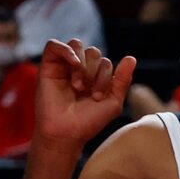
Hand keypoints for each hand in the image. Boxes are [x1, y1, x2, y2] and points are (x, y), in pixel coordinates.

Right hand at [34, 38, 135, 154]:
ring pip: (76, 44)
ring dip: (82, 65)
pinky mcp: (47, 64)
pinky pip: (54, 45)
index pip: (104, 62)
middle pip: (92, 51)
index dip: (105, 76)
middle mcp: (79, 68)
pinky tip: (73, 63)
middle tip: (87, 91)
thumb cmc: (88, 122)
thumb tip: (132, 58)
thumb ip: (122, 80)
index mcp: (94, 77)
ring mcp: (63, 65)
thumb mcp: (112, 102)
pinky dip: (66, 50)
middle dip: (94, 71)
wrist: (66, 133)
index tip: (97, 97)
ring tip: (78, 85)